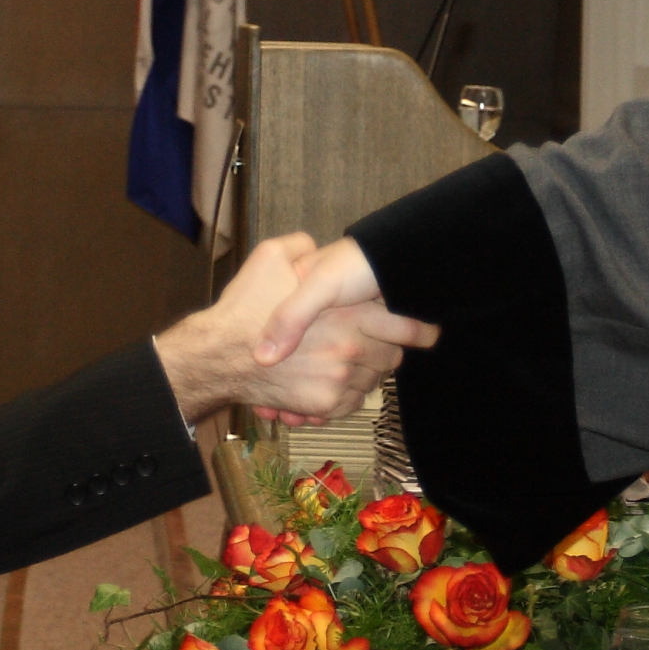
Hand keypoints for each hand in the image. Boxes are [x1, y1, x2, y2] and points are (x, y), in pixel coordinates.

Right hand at [155, 233, 436, 423]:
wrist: (218, 355)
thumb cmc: (245, 306)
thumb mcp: (270, 257)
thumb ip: (300, 248)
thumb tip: (315, 247)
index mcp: (346, 311)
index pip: (404, 327)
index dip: (418, 331)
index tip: (430, 334)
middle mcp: (350, 347)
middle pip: (389, 358)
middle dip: (386, 354)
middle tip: (378, 349)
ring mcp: (339, 378)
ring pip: (370, 381)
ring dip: (363, 375)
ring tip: (344, 366)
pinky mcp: (325, 403)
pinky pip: (349, 403)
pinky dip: (344, 396)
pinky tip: (329, 384)